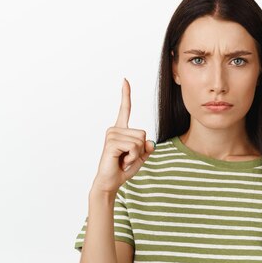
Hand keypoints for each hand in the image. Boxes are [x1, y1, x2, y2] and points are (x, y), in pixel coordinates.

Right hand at [91, 78, 155, 193]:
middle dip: (140, 150)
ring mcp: (111, 134)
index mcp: (121, 130)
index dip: (126, 94)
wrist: (111, 182)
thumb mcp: (140, 157)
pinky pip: (134, 147)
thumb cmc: (123, 169)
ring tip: (124, 160)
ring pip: (140, 141)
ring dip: (136, 155)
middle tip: (127, 158)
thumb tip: (150, 142)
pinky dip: (133, 158)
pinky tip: (122, 162)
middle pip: (143, 134)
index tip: (125, 80)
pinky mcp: (111, 143)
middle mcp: (114, 129)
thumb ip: (147, 148)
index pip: (125, 109)